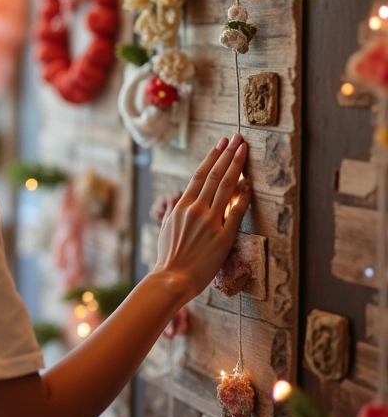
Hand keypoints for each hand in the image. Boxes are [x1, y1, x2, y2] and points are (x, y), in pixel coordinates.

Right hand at [153, 133, 249, 300]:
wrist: (172, 279)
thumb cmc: (168, 257)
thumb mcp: (166, 228)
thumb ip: (176, 211)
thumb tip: (180, 198)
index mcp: (182, 206)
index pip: (200, 174)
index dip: (212, 157)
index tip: (221, 143)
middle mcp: (196, 209)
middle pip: (215, 175)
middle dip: (228, 154)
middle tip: (238, 138)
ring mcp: (210, 222)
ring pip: (226, 187)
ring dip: (237, 166)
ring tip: (244, 150)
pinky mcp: (223, 237)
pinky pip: (236, 212)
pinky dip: (243, 196)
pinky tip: (249, 184)